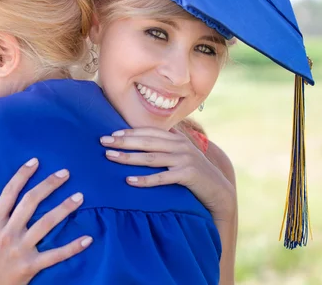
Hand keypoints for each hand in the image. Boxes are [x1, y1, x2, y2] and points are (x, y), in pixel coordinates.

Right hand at [0, 158, 91, 284]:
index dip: (22, 175)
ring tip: (79, 196)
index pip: (9, 193)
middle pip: (30, 202)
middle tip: (66, 173)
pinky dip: (72, 248)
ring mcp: (20, 250)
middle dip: (49, 185)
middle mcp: (8, 233)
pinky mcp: (31, 266)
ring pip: (46, 224)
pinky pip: (55, 256)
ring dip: (64, 209)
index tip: (36, 162)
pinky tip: (87, 239)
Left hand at [101, 128, 235, 220]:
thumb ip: (166, 146)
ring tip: (111, 157)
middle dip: (123, 141)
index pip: (149, 132)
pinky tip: (129, 180)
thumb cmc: (194, 173)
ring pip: (151, 157)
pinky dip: (145, 179)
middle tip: (103, 142)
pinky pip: (162, 177)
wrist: (219, 190)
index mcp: (177, 138)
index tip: (110, 134)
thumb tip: (143, 140)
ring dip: (129, 157)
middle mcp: (180, 146)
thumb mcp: (181, 155)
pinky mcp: (187, 175)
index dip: (129, 132)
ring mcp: (184, 159)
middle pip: (146, 142)